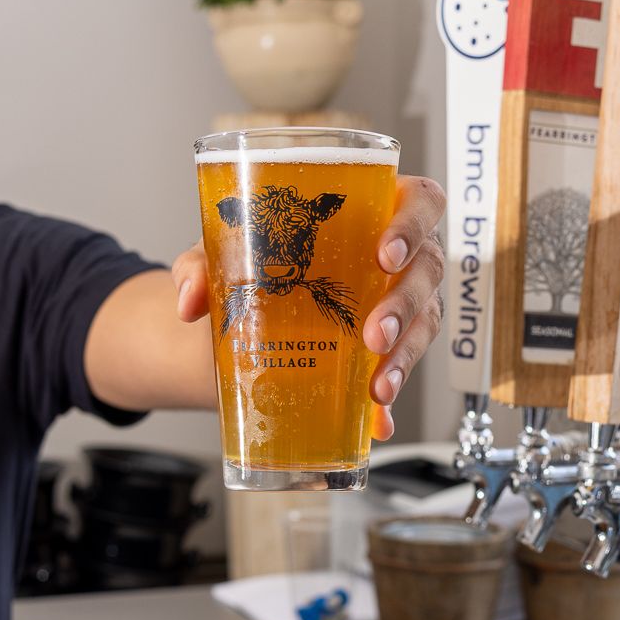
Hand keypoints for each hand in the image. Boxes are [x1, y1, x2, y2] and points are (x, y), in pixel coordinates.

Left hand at [172, 173, 446, 440]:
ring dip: (406, 353)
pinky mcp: (389, 345)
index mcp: (372, 208)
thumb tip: (190, 300)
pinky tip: (377, 418)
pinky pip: (403, 366)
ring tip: (377, 384)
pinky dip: (391, 394)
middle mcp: (398, 253)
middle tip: (373, 332)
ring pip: (425, 320)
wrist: (241, 309)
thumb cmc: (252, 255)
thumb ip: (201, 263)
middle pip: (428, 267)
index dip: (414, 224)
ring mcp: (400, 299)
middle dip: (405, 303)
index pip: (420, 201)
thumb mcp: (224, 249)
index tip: (386, 254)